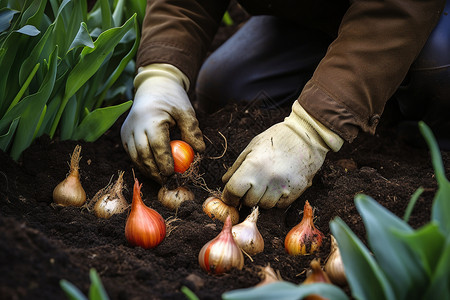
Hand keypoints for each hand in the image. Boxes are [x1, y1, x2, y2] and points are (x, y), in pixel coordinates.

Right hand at [121, 64, 204, 182]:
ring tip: (160, 178)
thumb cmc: (173, 100)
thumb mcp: (186, 111)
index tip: (172, 173)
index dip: (164, 161)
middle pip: (143, 154)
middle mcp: (136, 125)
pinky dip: (141, 163)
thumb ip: (192, 130)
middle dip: (154, 170)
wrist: (153, 87)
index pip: (157, 145)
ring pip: (134, 156)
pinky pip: (131, 153)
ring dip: (147, 169)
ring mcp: (127, 130)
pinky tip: (152, 170)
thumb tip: (199, 151)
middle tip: (167, 181)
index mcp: (152, 118)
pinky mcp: (124, 134)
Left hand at [222, 101, 342, 208]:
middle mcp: (267, 179)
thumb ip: (236, 167)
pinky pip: (279, 205)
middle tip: (250, 185)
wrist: (306, 137)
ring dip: (261, 198)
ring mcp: (282, 188)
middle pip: (248, 201)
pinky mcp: (295, 193)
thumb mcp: (252, 148)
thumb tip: (225, 182)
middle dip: (245, 196)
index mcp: (253, 166)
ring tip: (265, 184)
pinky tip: (277, 185)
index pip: (233, 191)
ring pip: (264, 205)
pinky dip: (275, 199)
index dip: (229, 195)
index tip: (230, 195)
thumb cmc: (275, 140)